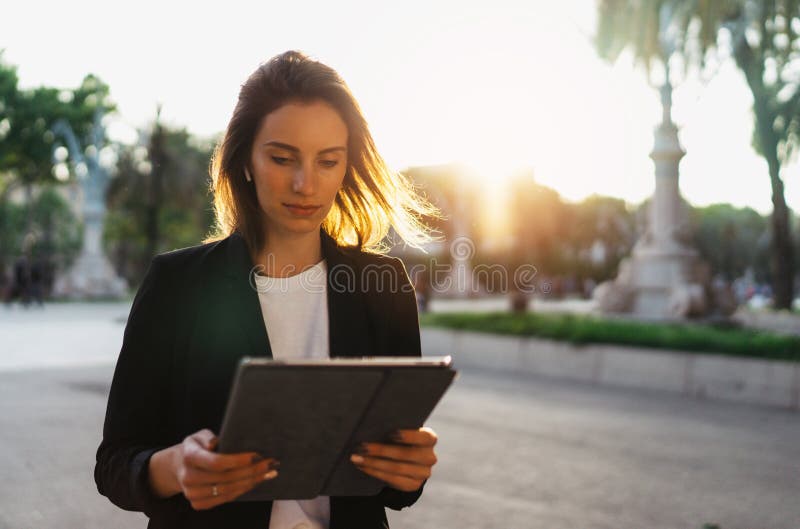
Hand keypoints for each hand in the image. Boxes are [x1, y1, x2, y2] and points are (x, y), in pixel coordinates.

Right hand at [149, 429, 278, 510]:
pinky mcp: (198, 504)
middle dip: (251, 471)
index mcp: (189, 457)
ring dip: (251, 482)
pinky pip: (225, 499)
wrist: (179, 466)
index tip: (256, 455)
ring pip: (228, 490)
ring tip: (268, 473)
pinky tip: (255, 482)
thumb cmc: (196, 447)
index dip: (238, 461)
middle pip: (226, 478)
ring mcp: (192, 493)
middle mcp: (188, 477)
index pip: (217, 462)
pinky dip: (242, 490)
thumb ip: (210, 437)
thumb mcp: (200, 435)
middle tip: (270, 463)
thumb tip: (220, 443)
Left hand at [349, 427, 437, 491]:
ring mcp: (423, 473)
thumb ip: (394, 426)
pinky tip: (363, 467)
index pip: (424, 437)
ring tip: (357, 458)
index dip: (409, 436)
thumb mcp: (401, 430)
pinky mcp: (413, 485)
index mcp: (429, 439)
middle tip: (362, 446)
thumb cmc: (398, 438)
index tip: (391, 433)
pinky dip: (375, 472)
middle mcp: (429, 457)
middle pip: (405, 454)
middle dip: (381, 450)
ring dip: (373, 463)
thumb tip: (372, 423)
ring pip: (396, 469)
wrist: (404, 459)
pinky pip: (392, 480)